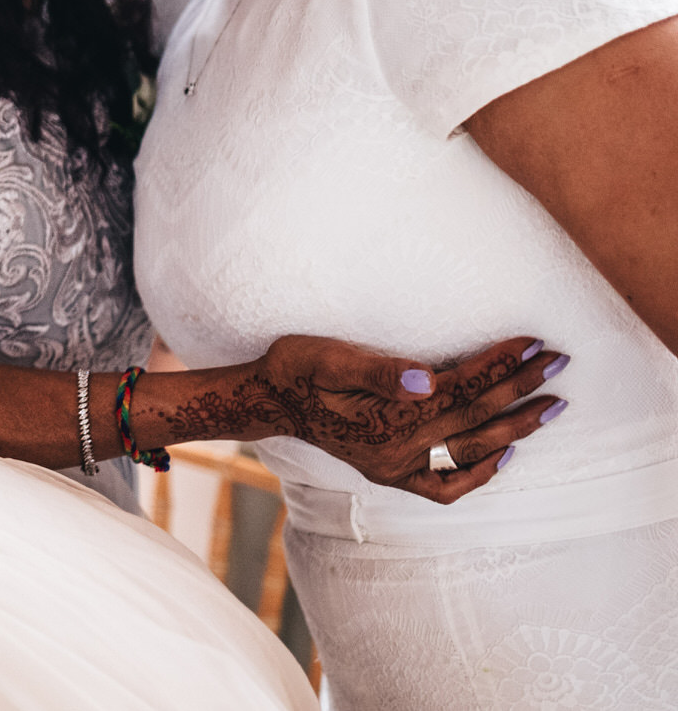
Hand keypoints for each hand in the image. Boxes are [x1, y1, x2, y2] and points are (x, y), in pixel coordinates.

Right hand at [232, 334, 563, 502]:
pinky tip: (504, 455)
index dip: (500, 365)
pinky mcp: (393, 474)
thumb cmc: (298, 367)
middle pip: (475, 415)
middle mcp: (398, 449)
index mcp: (388, 417)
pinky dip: (480, 474)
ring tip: (550, 406)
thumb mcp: (328, 357)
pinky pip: (447, 487)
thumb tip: (427, 378)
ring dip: (516, 427)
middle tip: (560, 364)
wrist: (269, 399)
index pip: (461, 387)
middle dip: (521, 388)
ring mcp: (397, 466)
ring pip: (472, 450)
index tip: (535, 343)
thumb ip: (378, 370)